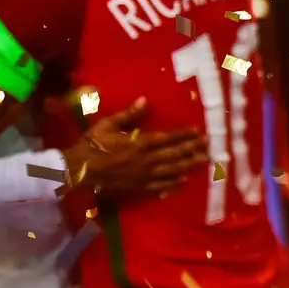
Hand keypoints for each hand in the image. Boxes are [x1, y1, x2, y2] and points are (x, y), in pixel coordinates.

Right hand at [64, 98, 207, 196]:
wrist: (79, 170)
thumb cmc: (92, 144)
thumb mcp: (108, 125)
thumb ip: (128, 114)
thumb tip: (144, 100)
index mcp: (140, 142)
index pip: (168, 138)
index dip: (185, 134)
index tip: (199, 131)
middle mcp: (147, 159)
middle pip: (175, 154)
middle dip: (193, 149)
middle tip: (209, 146)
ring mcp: (144, 175)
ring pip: (172, 170)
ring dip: (189, 165)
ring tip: (204, 162)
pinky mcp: (138, 187)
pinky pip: (159, 186)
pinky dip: (172, 183)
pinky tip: (183, 181)